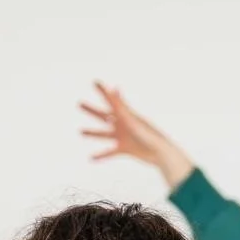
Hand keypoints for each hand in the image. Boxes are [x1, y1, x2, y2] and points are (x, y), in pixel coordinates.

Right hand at [79, 83, 195, 191]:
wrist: (160, 153)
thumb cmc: (149, 135)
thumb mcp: (131, 120)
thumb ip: (121, 106)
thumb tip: (115, 89)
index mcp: (126, 114)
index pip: (111, 99)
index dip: (102, 91)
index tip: (95, 82)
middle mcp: (123, 124)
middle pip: (103, 115)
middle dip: (92, 110)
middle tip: (79, 104)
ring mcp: (123, 136)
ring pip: (104, 134)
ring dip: (93, 133)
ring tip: (81, 131)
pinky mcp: (124, 149)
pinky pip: (110, 152)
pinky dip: (101, 155)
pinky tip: (91, 158)